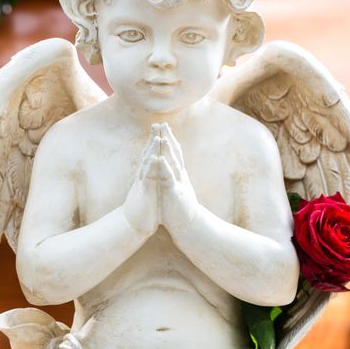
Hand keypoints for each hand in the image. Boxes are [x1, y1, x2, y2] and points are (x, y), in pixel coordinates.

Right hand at [122, 128, 161, 237]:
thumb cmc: (142, 209)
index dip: (155, 142)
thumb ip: (149, 180)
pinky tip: (154, 157)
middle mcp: (143, 177)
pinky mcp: (144, 192)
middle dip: (153, 139)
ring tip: (157, 137)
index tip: (160, 129)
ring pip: (147, 163)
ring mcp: (142, 184)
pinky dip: (150, 167)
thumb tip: (151, 171)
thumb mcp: (147, 191)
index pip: (150, 155)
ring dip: (151, 150)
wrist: (132, 226)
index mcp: (147, 176)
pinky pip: (147, 178)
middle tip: (157, 123)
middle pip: (147, 154)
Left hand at [155, 123, 199, 237]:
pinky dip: (165, 168)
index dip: (168, 139)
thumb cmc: (179, 207)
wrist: (188, 225)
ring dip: (168, 150)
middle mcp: (179, 175)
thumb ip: (171, 177)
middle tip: (162, 123)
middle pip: (174, 153)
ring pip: (173, 163)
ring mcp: (178, 183)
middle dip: (168, 138)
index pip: (173, 153)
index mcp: (176, 174)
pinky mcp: (175, 192)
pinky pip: (169, 179)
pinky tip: (161, 159)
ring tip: (163, 136)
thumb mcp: (174, 187)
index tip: (162, 126)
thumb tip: (167, 166)